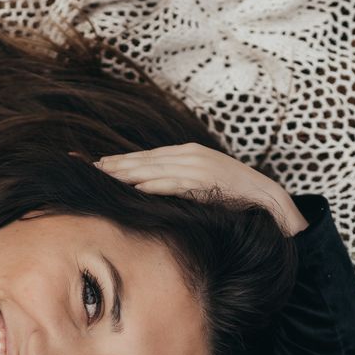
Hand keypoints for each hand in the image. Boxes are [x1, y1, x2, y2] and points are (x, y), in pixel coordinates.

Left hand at [94, 143, 307, 234]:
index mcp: (188, 155)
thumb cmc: (235, 197)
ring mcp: (198, 166)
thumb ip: (180, 185)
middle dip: (113, 164)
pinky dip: (153, 185)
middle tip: (84, 167)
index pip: (146, 157)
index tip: (95, 164)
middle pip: (143, 160)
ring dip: (125, 172)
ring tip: (99, 176)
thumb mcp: (203, 187)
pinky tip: (134, 188)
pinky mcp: (206, 181)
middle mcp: (190, 156)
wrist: (270, 200)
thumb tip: (152, 190)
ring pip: (153, 169)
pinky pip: (174, 183)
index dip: (119, 161)